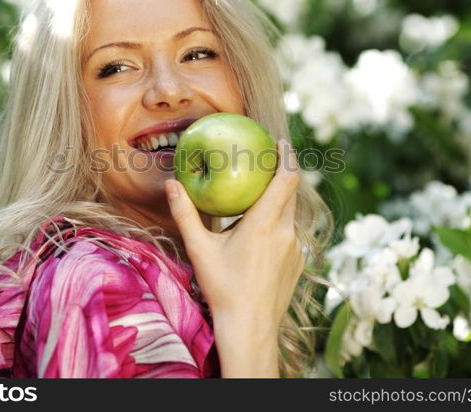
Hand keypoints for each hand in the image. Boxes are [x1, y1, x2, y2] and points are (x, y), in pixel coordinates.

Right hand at [164, 138, 302, 332]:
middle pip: (291, 192)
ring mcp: (295, 248)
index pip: (286, 179)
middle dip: (282, 174)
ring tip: (260, 198)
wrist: (250, 327)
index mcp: (264, 223)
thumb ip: (186, 214)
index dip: (287, 156)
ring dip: (278, 202)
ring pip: (290, 214)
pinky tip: (262, 234)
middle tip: (265, 163)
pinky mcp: (298, 262)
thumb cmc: (223, 288)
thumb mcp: (200, 249)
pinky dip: (279, 224)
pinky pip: (291, 233)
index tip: (279, 142)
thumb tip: (172, 183)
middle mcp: (285, 232)